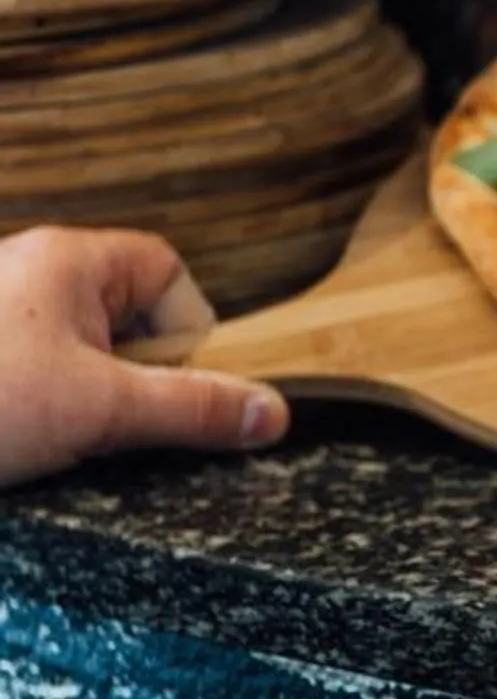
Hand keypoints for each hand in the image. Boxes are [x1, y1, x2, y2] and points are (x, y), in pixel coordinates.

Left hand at [0, 224, 287, 487]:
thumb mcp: (101, 409)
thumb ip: (191, 409)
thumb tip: (268, 413)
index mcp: (69, 260)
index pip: (168, 274)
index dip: (188, 331)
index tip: (178, 383)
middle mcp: (35, 275)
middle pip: (130, 316)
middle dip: (135, 374)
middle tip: (116, 414)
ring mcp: (6, 317)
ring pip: (86, 353)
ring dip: (90, 396)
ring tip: (63, 428)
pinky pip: (44, 377)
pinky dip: (49, 410)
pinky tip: (31, 438)